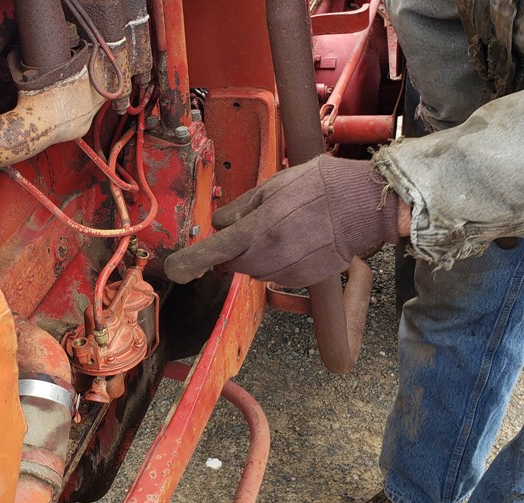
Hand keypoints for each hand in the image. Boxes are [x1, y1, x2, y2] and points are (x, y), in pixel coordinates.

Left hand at [164, 155, 399, 286]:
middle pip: (234, 263)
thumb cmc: (321, 186)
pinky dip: (277, 264)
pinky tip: (296, 243)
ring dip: (256, 257)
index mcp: (258, 228)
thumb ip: (241, 207)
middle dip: (234, 250)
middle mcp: (270, 254)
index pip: (216, 250)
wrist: (365, 206)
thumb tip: (219, 224)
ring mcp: (287, 270)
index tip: (174, 270)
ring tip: (282, 231)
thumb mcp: (274, 185)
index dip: (192, 261)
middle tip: (254, 228)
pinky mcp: (303, 279)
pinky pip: (277, 276)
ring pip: (255, 271)